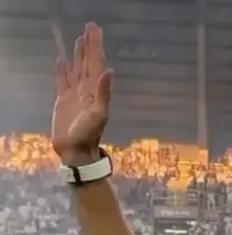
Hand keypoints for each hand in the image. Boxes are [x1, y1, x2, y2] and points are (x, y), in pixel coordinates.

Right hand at [51, 22, 112, 165]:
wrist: (75, 150)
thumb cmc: (89, 134)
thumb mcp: (99, 114)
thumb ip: (104, 93)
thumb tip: (109, 71)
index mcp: (96, 90)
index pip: (97, 63)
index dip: (96, 47)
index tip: (95, 31)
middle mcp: (87, 89)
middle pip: (88, 62)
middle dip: (89, 45)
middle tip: (90, 27)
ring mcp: (75, 94)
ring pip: (76, 69)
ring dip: (78, 54)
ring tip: (79, 39)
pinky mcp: (63, 100)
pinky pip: (62, 81)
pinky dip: (62, 70)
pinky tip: (62, 60)